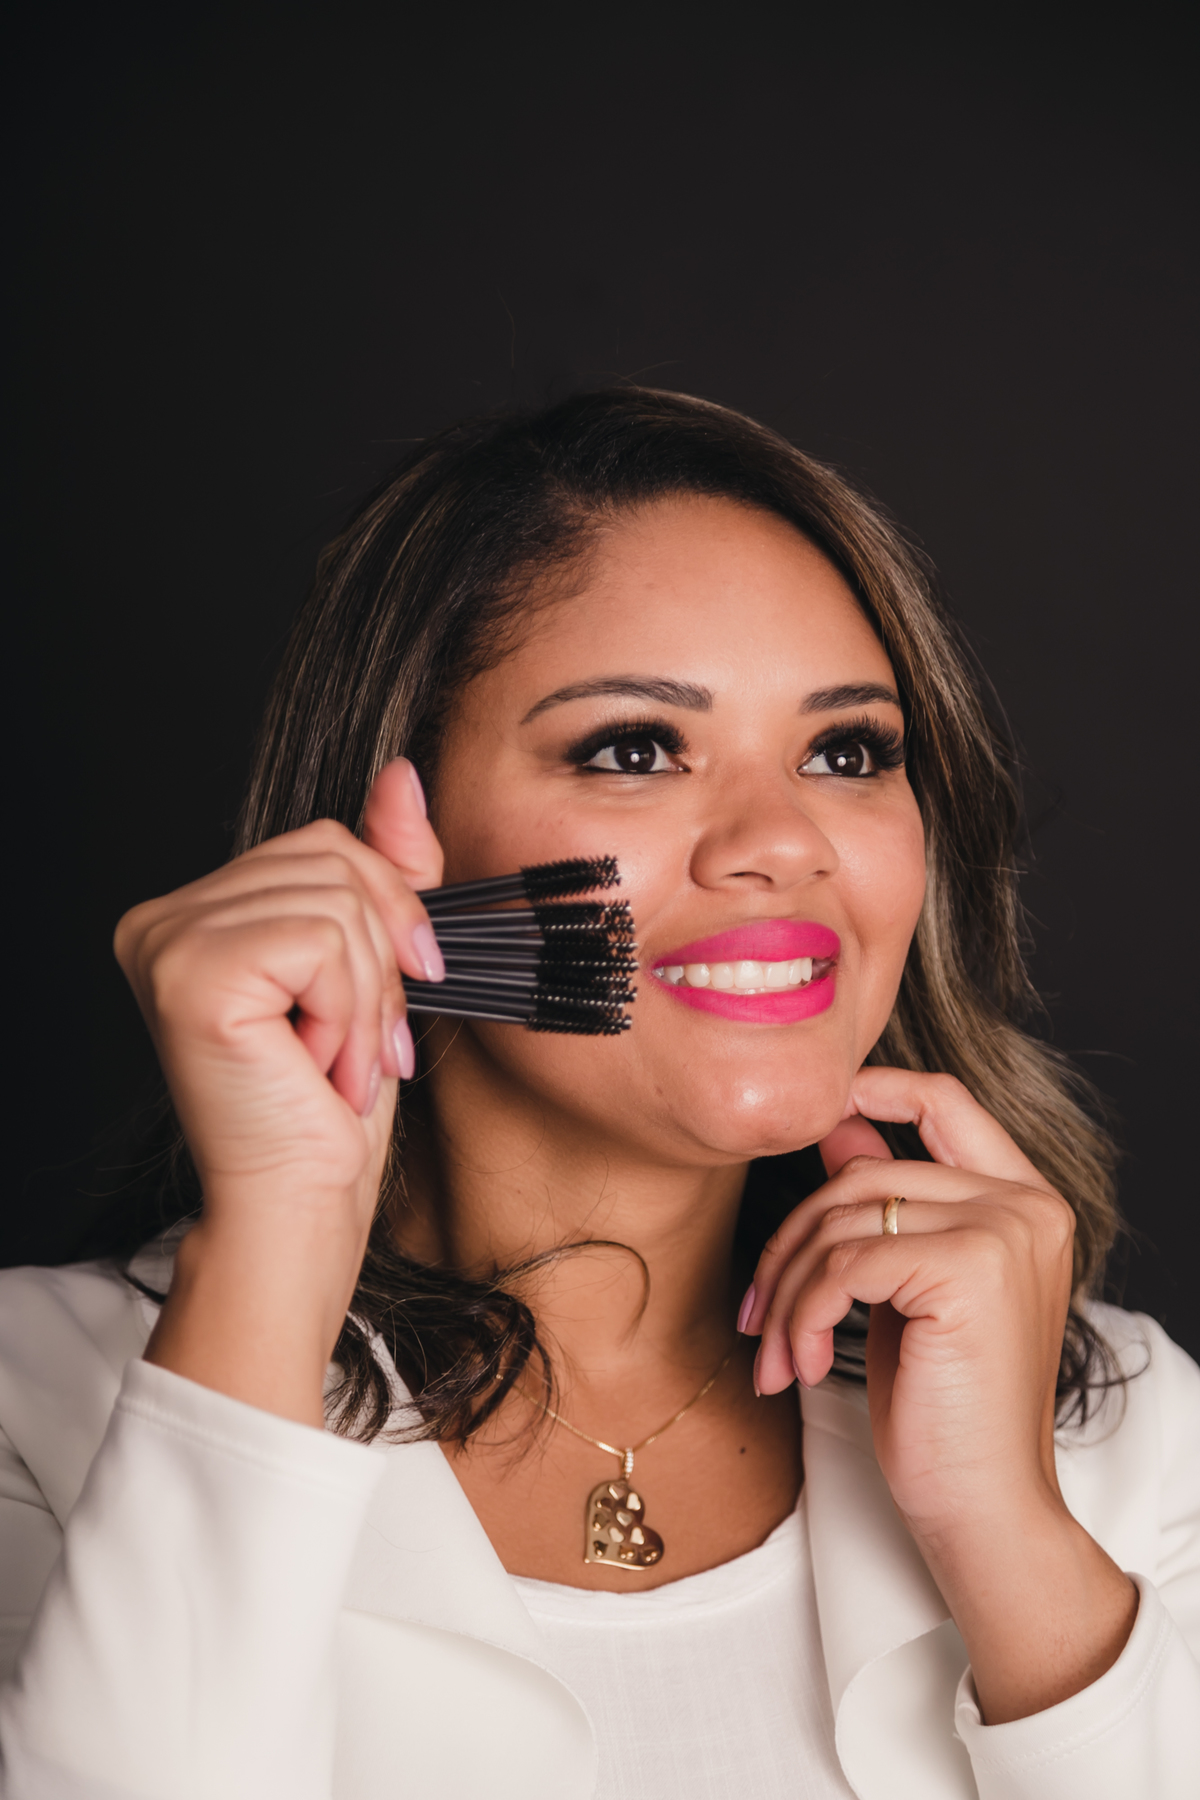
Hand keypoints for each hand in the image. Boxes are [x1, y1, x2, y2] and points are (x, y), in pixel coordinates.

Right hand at [116, 759, 442, 1420]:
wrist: (300, 1206)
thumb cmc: (329, 1104)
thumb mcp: (371, 965)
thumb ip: (382, 866)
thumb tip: (402, 771)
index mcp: (196, 911)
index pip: (321, 841)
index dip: (384, 910)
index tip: (395, 993)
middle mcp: (163, 916)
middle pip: (331, 857)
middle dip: (381, 955)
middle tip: (364, 1041)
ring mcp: (168, 941)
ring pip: (335, 900)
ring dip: (366, 996)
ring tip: (337, 1059)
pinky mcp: (191, 975)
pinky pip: (322, 940)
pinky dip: (348, 1008)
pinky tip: (318, 1063)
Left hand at [741, 1067, 1136, 1721]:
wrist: (984, 1510)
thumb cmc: (944, 1412)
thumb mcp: (905, 1294)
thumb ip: (886, 1208)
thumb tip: (837, 1130)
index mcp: (1023, 1199)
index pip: (942, 1100)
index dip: (868, 1089)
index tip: (806, 1118)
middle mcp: (1024, 1204)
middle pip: (865, 1173)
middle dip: (792, 1240)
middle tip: (758, 1313)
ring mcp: (1003, 1231)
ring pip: (844, 1219)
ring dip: (788, 1292)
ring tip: (777, 1355)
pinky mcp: (969, 1270)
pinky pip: (844, 1265)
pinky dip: (802, 1316)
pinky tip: (798, 1367)